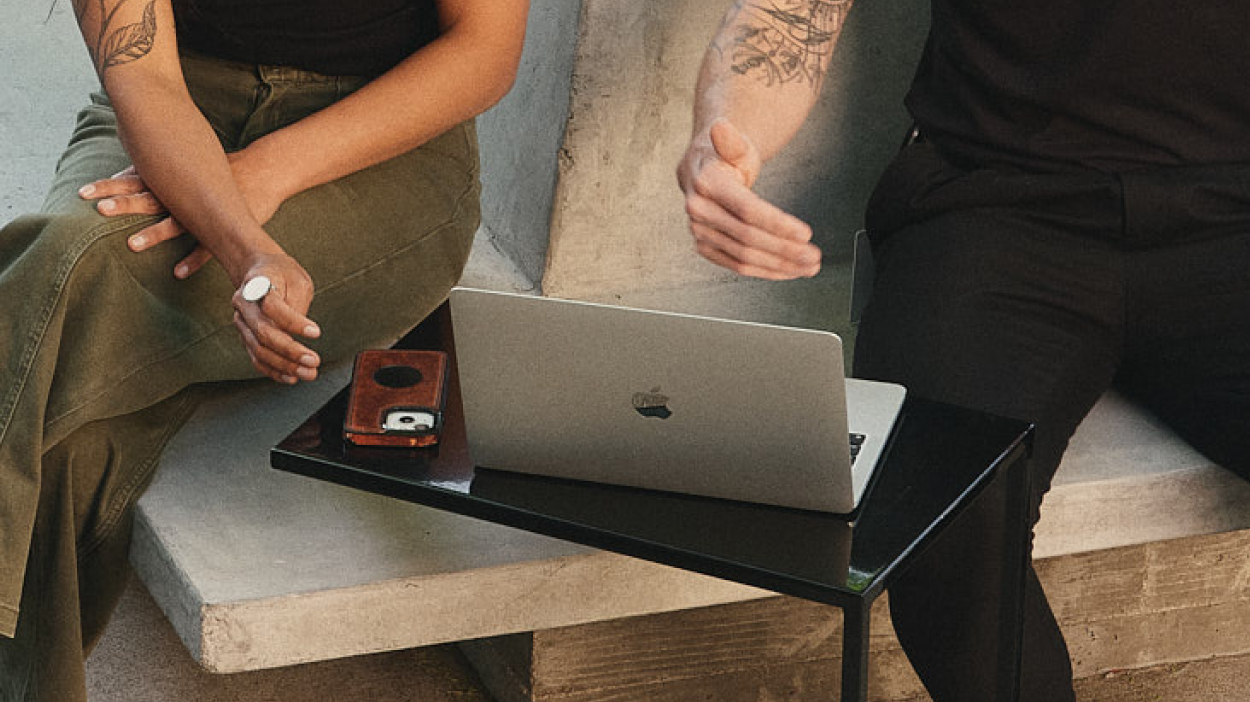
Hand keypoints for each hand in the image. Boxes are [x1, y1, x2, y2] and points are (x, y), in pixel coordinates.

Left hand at [78, 151, 284, 277]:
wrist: (266, 168)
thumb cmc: (222, 166)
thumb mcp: (188, 160)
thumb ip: (157, 169)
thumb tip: (122, 174)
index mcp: (175, 176)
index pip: (135, 179)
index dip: (109, 185)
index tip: (82, 193)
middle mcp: (187, 192)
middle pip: (151, 198)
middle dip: (125, 203)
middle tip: (100, 209)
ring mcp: (208, 211)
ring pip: (178, 223)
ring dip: (154, 233)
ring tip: (132, 244)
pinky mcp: (228, 227)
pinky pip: (210, 247)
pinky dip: (194, 259)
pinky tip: (178, 272)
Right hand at [231, 253, 322, 384]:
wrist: (259, 270)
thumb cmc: (283, 274)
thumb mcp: (297, 279)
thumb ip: (297, 303)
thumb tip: (301, 332)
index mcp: (257, 282)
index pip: (272, 306)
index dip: (294, 322)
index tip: (316, 333)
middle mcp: (244, 303)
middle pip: (263, 332)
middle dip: (290, 351)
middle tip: (314, 361)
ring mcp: (241, 321)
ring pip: (258, 349)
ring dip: (284, 365)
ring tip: (309, 373)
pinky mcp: (245, 336)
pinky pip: (256, 358)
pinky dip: (274, 370)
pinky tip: (292, 377)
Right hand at [677, 119, 821, 279]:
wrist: (705, 169)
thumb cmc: (724, 157)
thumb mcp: (735, 144)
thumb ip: (732, 141)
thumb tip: (721, 127)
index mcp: (706, 182)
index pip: (747, 210)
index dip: (778, 224)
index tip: (805, 233)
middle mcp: (699, 210)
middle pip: (748, 237)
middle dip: (785, 249)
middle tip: (813, 255)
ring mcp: (700, 232)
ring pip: (743, 257)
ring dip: (779, 266)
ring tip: (807, 266)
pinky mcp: (706, 247)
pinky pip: (737, 266)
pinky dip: (764, 271)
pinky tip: (786, 270)